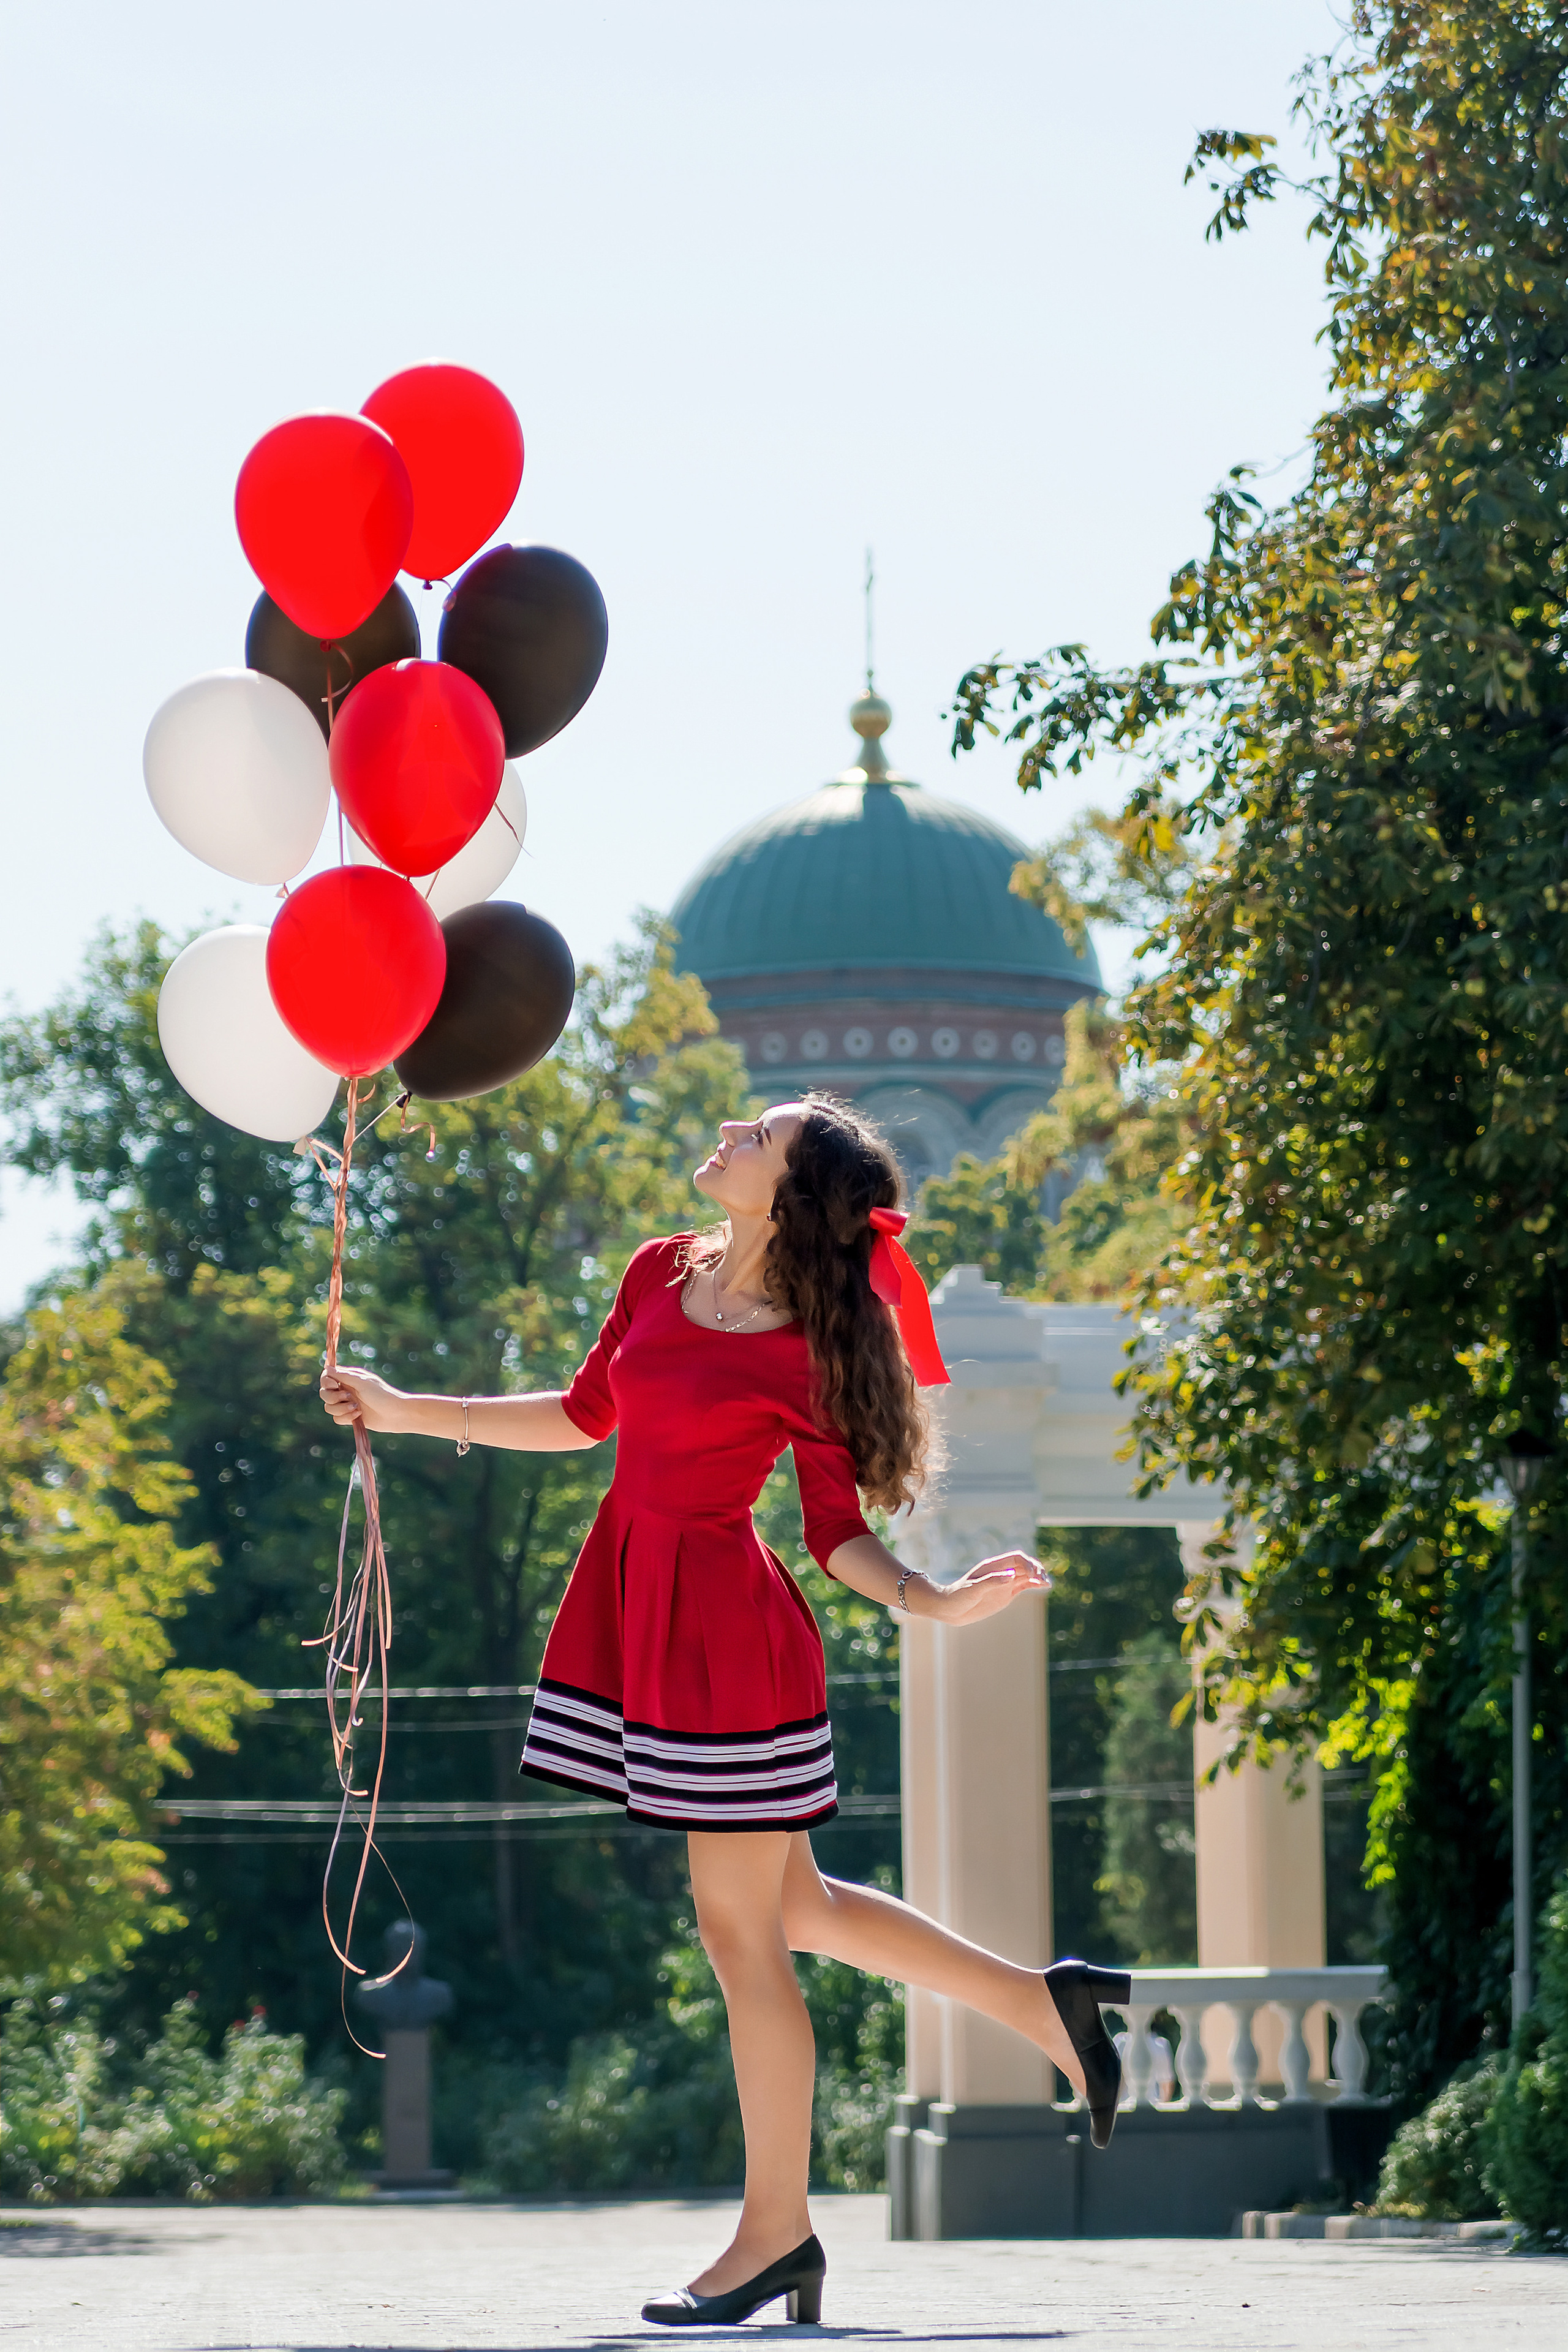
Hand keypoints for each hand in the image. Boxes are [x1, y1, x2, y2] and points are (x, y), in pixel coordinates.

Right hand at [319, 1366, 404, 1432]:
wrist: (396, 1414)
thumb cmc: (382, 1395)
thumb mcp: (362, 1382)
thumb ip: (343, 1376)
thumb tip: (327, 1368)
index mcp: (348, 1378)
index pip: (327, 1377)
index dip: (326, 1382)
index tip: (335, 1385)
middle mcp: (346, 1390)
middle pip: (324, 1393)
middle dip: (333, 1397)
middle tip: (349, 1398)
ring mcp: (347, 1404)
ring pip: (329, 1407)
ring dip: (340, 1409)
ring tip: (356, 1408)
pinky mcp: (350, 1417)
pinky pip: (336, 1419)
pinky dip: (346, 1417)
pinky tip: (358, 1416)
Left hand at [925, 1551, 1051, 1625]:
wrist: (950, 1609)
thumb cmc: (958, 1596)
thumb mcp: (973, 1590)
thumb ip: (992, 1582)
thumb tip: (1011, 1575)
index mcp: (993, 1566)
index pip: (1016, 1558)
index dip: (1027, 1563)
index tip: (1032, 1574)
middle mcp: (1001, 1572)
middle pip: (1024, 1564)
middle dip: (1036, 1569)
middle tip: (1042, 1579)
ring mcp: (1005, 1583)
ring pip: (1026, 1575)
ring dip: (1038, 1576)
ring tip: (1047, 1583)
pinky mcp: (1006, 1594)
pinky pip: (1024, 1585)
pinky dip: (1034, 1584)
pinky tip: (1043, 1586)